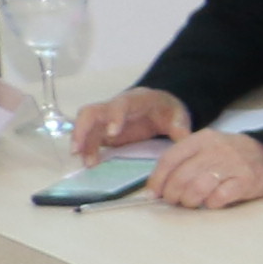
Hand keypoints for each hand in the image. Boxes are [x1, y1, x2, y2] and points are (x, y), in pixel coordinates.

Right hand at [72, 87, 187, 158]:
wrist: (160, 105)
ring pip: (86, 126)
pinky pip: (90, 137)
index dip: (114, 117)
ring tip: (86, 162)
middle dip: (82, 129)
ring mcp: (106, 118)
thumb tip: (184, 138)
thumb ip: (180, 126)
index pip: (120, 105)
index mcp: (135, 100)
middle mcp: (115, 107)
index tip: (112, 133)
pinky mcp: (103, 130)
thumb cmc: (167, 109)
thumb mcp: (178, 115)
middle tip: (78, 149)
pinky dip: (87, 149)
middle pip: (91, 112)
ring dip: (82, 143)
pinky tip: (90, 163)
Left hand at [152, 131, 262, 211]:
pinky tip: (213, 201)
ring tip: (193, 203)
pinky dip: (211, 204)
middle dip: (173, 194)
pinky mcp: (246, 180)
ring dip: (190, 201)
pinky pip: (219, 198)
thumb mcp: (207, 148)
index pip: (170, 159)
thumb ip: (183, 162)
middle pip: (181, 177)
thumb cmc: (231, 157)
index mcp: (202, 139)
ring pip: (197, 188)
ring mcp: (232, 164)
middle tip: (176, 201)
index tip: (154, 193)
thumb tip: (154, 189)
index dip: (157, 179)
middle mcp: (216, 149)